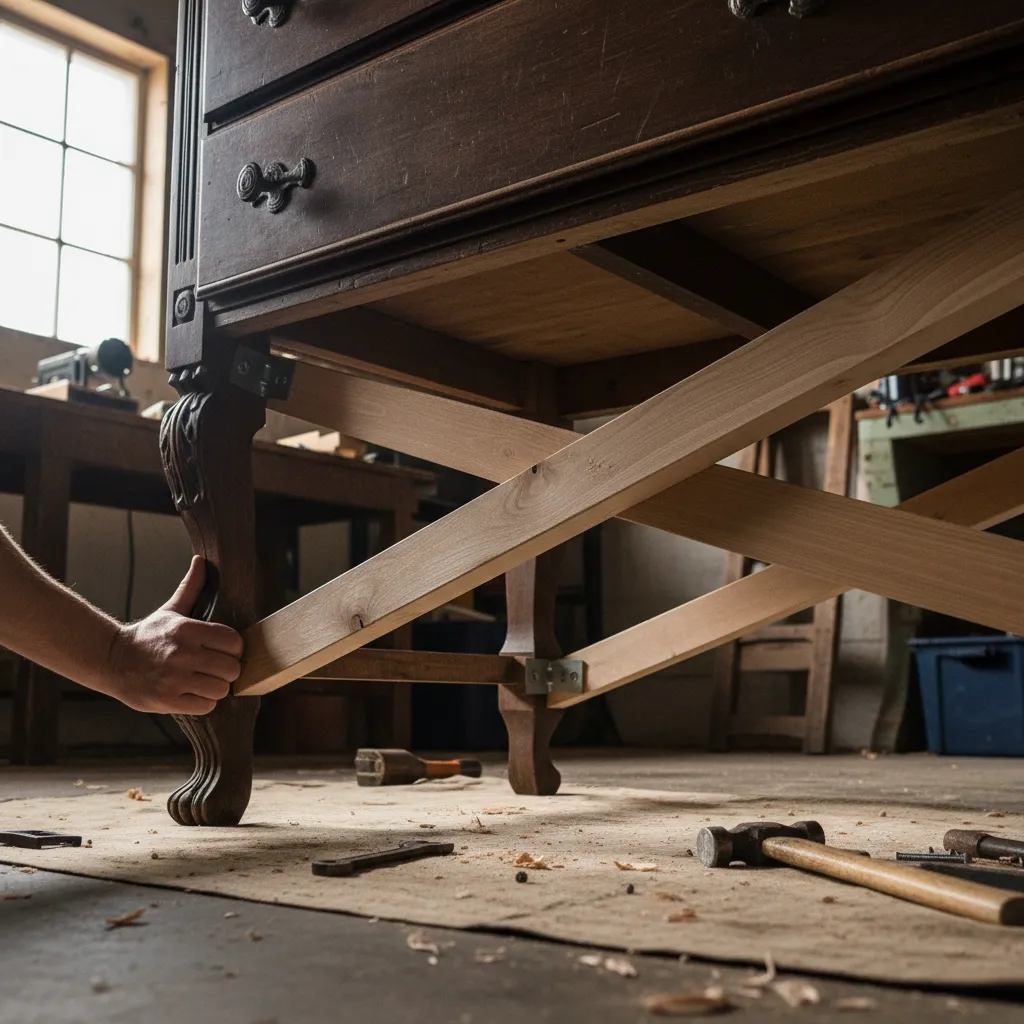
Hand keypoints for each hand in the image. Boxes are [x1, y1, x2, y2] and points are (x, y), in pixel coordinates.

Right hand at [107, 557, 243, 714]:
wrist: (112, 661)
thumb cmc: (148, 636)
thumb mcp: (170, 611)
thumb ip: (190, 588)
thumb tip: (202, 560)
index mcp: (187, 630)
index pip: (233, 642)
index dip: (234, 648)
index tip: (224, 651)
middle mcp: (183, 654)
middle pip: (231, 668)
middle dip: (227, 670)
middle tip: (216, 668)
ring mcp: (175, 679)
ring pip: (221, 689)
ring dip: (216, 688)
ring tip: (204, 681)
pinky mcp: (167, 700)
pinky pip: (206, 706)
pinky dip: (203, 702)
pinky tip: (192, 693)